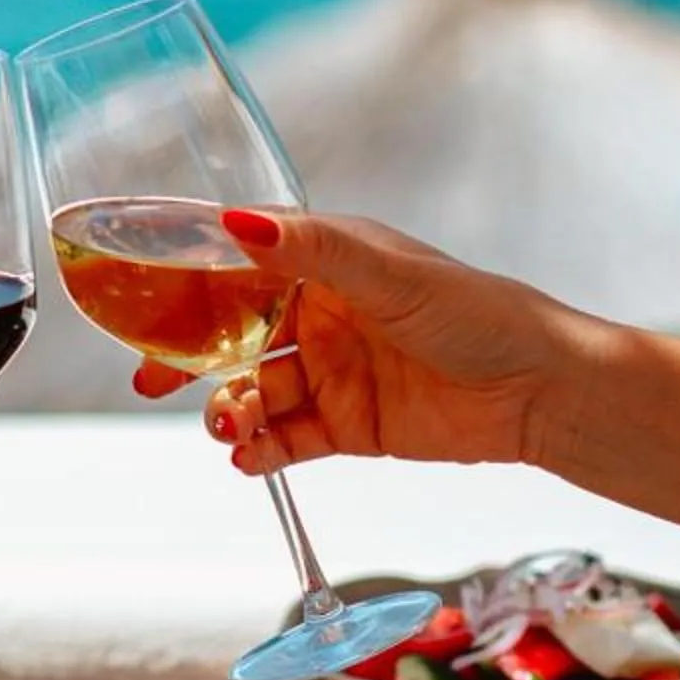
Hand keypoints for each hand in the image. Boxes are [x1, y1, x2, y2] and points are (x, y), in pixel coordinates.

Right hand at [137, 210, 586, 473]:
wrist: (539, 390)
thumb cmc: (477, 313)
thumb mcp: (386, 272)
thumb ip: (307, 250)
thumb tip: (235, 222)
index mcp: (325, 260)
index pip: (236, 265)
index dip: (185, 284)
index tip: (140, 304)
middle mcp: (321, 312)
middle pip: (230, 334)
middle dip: (186, 358)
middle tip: (150, 381)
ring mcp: (331, 371)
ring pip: (253, 390)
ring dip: (227, 409)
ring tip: (231, 425)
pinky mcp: (347, 426)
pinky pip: (285, 439)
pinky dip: (260, 449)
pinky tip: (249, 457)